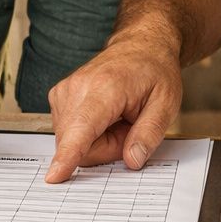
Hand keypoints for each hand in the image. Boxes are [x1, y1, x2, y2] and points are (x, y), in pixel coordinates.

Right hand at [45, 37, 181, 182]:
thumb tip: (132, 160)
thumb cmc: (153, 71)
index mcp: (105, 88)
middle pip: (79, 145)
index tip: (55, 175)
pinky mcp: (58, 98)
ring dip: (97, 140)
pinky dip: (88, 132)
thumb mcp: (166, 103)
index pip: (82, 128)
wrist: (140, 46)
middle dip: (106, 148)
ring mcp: (64, 92)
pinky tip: (104, 116)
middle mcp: (77, 88)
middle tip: (129, 126)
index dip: (68, 155)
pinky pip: (69, 134)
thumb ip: (149, 134)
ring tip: (118, 118)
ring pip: (72, 142)